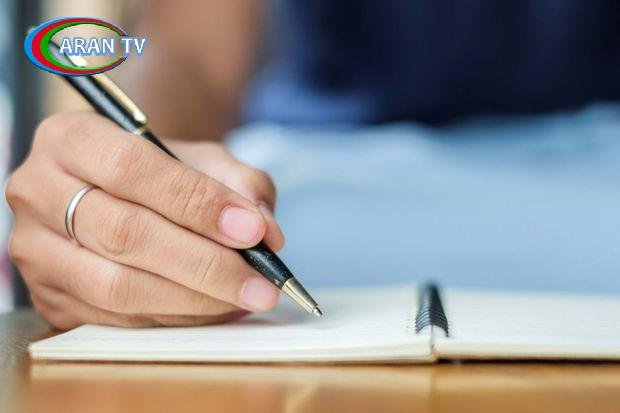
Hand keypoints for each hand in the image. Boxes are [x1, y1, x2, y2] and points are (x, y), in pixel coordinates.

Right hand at [5, 112, 284, 328]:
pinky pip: (116, 319)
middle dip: (204, 263)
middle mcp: (38, 191)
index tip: (250, 229)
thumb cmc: (164, 172)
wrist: (120, 191)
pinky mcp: (50, 297)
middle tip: (260, 280)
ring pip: (117, 286)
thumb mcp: (203, 159)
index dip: (196, 203)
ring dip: (193, 299)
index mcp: (70, 138)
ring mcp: (37, 251)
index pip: (132, 168)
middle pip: (124, 234)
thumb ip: (239, 183)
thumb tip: (266, 231)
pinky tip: (214, 308)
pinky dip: (174, 318)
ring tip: (245, 298)